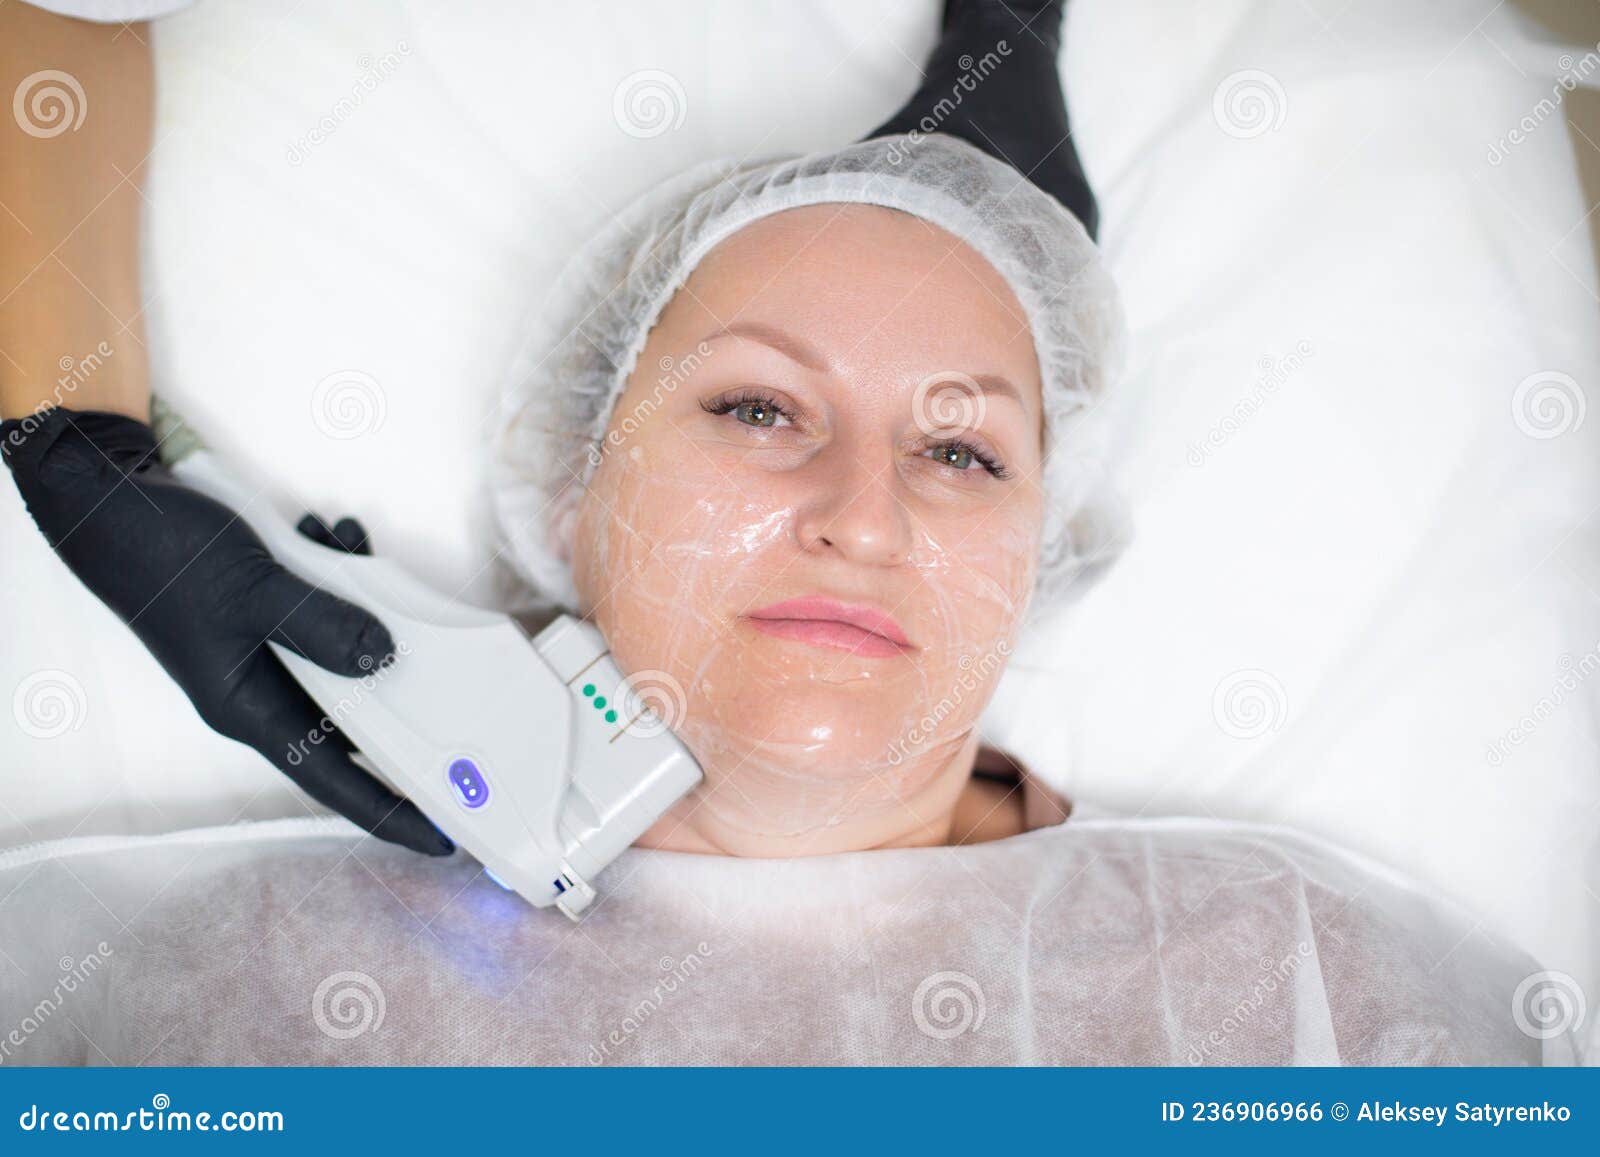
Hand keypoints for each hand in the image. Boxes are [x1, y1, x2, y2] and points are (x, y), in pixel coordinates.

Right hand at [1, 406, 452, 854]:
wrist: (110, 502)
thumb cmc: (165, 556)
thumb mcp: (253, 593)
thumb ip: (323, 627)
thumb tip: (386, 658)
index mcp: (250, 709)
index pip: (334, 779)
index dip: (390, 810)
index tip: (444, 836)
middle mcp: (263, 688)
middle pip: (355, 714)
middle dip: (404, 689)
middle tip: (464, 682)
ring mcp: (266, 650)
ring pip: (343, 648)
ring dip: (365, 604)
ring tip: (356, 550)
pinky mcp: (268, 611)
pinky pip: (325, 606)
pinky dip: (341, 572)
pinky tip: (334, 532)